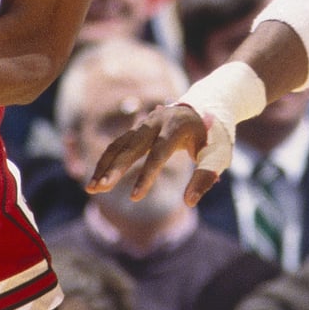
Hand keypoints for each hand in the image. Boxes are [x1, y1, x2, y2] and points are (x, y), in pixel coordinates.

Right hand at [88, 102, 226, 206]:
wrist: (205, 107)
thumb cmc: (212, 136)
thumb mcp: (217, 155)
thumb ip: (205, 176)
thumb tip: (189, 202)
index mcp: (177, 127)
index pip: (158, 154)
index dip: (146, 176)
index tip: (135, 197)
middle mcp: (156, 122)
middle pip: (130, 146)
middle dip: (114, 168)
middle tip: (99, 188)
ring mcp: (143, 124)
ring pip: (118, 145)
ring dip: (103, 166)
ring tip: (91, 188)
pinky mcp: (137, 130)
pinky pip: (117, 145)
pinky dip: (106, 162)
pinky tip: (96, 179)